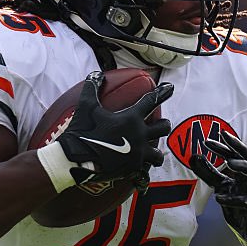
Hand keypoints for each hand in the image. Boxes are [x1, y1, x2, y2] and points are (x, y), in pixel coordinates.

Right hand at [57, 71, 172, 185]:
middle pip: (163, 128)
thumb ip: (93, 88)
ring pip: (158, 155)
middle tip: (160, 124)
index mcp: (131, 119)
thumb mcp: (86, 106)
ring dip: (156, 152)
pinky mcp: (132, 169)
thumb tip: (97, 75)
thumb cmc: (82, 131)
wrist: (76, 160)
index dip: (163, 92)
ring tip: (153, 152)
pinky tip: (139, 168)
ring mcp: (137, 154)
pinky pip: (144, 170)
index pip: (151, 101)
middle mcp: (139, 136)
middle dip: (164, 124)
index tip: (170, 87)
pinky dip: (143, 168)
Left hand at [189, 131, 246, 245]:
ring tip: (229, 163)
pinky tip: (219, 198)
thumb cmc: (240, 205)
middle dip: (237, 146)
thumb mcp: (222, 187)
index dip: (224, 146)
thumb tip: (194, 157)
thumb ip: (210, 174)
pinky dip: (235, 199)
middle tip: (223, 137)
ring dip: (244, 167)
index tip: (207, 140)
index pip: (236, 155)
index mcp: (245, 173)